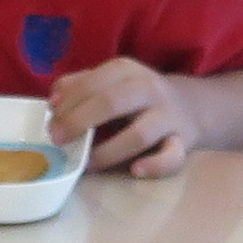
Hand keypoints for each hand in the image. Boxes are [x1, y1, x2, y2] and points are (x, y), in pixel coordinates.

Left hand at [50, 56, 199, 176]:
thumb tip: (53, 101)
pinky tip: (136, 170)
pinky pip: (173, 156)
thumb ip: (80, 86)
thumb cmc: (136, 97)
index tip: (52, 123)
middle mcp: (148, 89)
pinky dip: (155, 165)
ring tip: (88, 163)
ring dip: (109, 151)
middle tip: (58, 140)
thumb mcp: (109, 82)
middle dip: (80, 121)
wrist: (190, 106)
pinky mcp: (183, 142)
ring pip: (140, 134)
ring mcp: (168, 117)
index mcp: (125, 71)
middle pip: (112, 102)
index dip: (68, 103)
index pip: (93, 83)